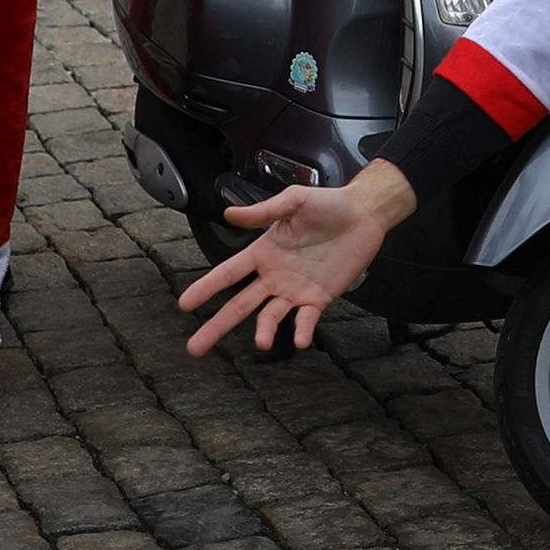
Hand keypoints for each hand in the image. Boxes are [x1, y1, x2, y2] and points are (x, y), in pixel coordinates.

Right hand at [178, 163, 412, 356]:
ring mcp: (295, 290)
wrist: (364, 213)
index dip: (206, 288)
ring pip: (271, 316)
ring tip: (260, 343)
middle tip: (195, 348)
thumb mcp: (293, 201)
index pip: (228, 273)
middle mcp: (274, 276)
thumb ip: (263, 211)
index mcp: (263, 252)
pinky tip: (299, 341)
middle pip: (239, 305)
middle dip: (217, 325)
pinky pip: (306, 319)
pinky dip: (302, 331)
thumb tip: (230, 214)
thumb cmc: (327, 204)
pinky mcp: (320, 298)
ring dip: (264, 331)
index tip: (185, 304)